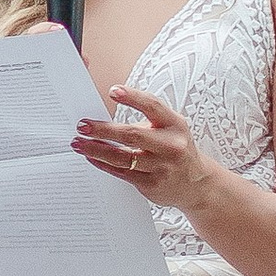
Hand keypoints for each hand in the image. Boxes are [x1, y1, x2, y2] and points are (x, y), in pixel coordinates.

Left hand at [70, 83, 203, 209]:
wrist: (196, 183)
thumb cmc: (176, 150)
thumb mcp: (171, 128)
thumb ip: (147, 121)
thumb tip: (106, 117)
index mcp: (175, 125)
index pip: (153, 106)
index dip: (132, 97)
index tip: (113, 91)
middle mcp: (171, 146)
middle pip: (132, 135)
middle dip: (103, 130)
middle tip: (83, 125)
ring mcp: (161, 167)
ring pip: (121, 157)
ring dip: (96, 149)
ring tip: (79, 143)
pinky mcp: (152, 184)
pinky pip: (121, 173)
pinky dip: (103, 164)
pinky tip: (91, 157)